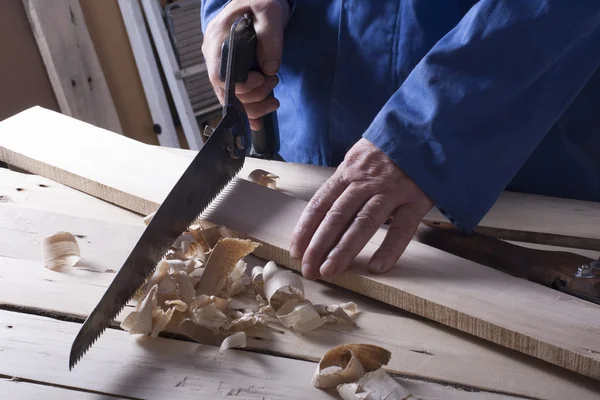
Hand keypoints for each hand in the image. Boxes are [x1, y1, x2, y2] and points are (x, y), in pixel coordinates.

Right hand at [201, 0, 289, 129]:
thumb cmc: (261, 0)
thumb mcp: (268, 11)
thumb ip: (270, 38)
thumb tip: (269, 69)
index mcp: (217, 38)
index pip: (218, 75)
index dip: (240, 87)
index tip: (261, 79)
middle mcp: (215, 54)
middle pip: (225, 91)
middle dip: (252, 97)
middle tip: (273, 83)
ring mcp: (222, 64)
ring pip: (231, 98)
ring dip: (254, 105)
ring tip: (274, 97)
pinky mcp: (233, 70)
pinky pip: (237, 95)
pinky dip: (250, 108)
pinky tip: (262, 116)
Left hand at [289, 138, 433, 278]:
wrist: (426, 130)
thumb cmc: (389, 150)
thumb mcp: (361, 157)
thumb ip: (346, 181)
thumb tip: (326, 211)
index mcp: (349, 171)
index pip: (320, 203)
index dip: (306, 228)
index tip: (295, 250)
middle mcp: (366, 181)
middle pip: (336, 216)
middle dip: (318, 245)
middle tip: (307, 270)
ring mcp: (392, 190)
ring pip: (363, 223)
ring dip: (343, 250)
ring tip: (329, 271)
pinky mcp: (416, 199)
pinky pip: (402, 228)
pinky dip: (389, 249)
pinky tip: (377, 267)